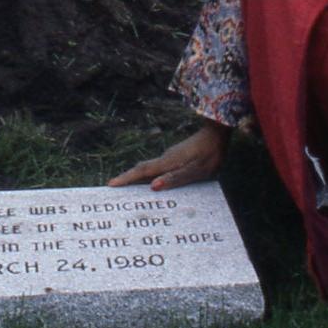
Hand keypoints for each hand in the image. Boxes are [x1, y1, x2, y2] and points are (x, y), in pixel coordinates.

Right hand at [108, 122, 230, 190]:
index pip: (142, 171)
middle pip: (141, 170)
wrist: (217, 135)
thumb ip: (175, 179)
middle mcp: (165, 158)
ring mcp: (170, 157)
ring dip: (136, 178)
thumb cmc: (209, 154)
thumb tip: (152, 187)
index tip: (110, 185)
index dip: (126, 179)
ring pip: (149, 169)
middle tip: (112, 190)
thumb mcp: (195, 170)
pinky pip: (157, 169)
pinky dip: (148, 177)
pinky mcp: (175, 158)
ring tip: (127, 192)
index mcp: (167, 162)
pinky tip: (150, 185)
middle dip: (126, 179)